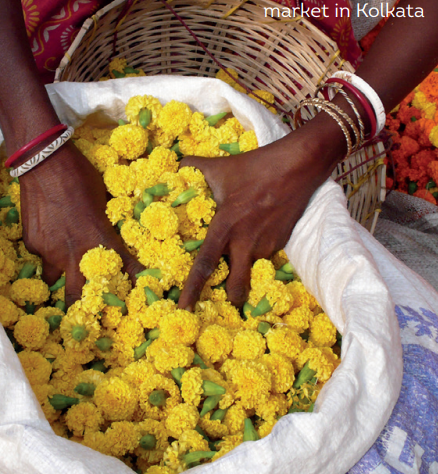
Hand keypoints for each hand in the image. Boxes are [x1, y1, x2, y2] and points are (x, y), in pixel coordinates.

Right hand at [20, 141, 143, 306]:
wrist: (45, 162)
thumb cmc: (81, 177)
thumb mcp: (104, 200)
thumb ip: (106, 225)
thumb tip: (111, 234)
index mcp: (101, 240)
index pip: (125, 270)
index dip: (133, 286)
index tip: (137, 299)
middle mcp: (75, 254)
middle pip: (78, 297)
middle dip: (83, 309)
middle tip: (87, 314)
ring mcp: (50, 251)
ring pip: (54, 277)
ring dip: (60, 275)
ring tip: (63, 264)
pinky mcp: (32, 244)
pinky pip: (41, 255)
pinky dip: (47, 250)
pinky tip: (49, 231)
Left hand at [178, 119, 346, 309]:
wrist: (297, 167)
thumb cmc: (254, 167)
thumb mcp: (220, 168)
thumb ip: (194, 168)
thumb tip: (176, 164)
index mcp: (224, 227)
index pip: (204, 265)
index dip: (192, 289)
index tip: (183, 308)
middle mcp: (244, 243)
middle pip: (235, 284)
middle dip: (230, 295)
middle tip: (224, 297)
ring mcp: (265, 246)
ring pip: (250, 267)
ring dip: (244, 267)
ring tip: (242, 252)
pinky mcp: (281, 243)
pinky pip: (263, 255)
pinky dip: (256, 251)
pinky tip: (256, 233)